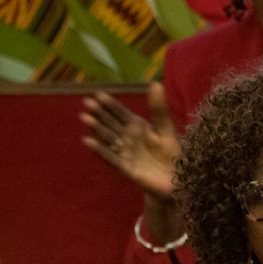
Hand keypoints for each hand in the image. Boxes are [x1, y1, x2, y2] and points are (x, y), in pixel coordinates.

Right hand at [80, 83, 178, 200]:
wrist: (176, 181)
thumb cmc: (171, 154)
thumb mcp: (166, 129)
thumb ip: (159, 109)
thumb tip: (155, 83)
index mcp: (137, 127)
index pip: (120, 113)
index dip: (110, 104)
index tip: (98, 94)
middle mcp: (127, 138)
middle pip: (111, 124)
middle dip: (99, 114)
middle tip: (87, 102)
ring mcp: (125, 153)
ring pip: (108, 139)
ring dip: (97, 129)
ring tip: (85, 118)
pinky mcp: (125, 168)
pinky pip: (111, 158)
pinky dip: (101, 150)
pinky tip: (89, 142)